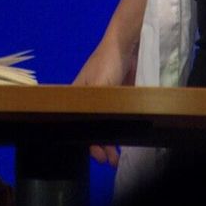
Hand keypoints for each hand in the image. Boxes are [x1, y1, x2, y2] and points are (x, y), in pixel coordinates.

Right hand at [73, 43, 135, 165]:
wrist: (128, 44)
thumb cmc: (106, 63)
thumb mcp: (96, 86)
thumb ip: (93, 108)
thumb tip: (90, 133)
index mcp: (77, 96)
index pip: (77, 125)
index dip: (85, 140)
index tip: (96, 156)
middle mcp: (89, 100)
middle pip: (92, 127)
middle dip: (99, 146)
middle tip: (109, 161)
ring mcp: (106, 98)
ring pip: (106, 125)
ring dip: (110, 141)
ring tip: (117, 157)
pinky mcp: (121, 96)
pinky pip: (119, 118)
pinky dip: (120, 129)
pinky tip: (126, 139)